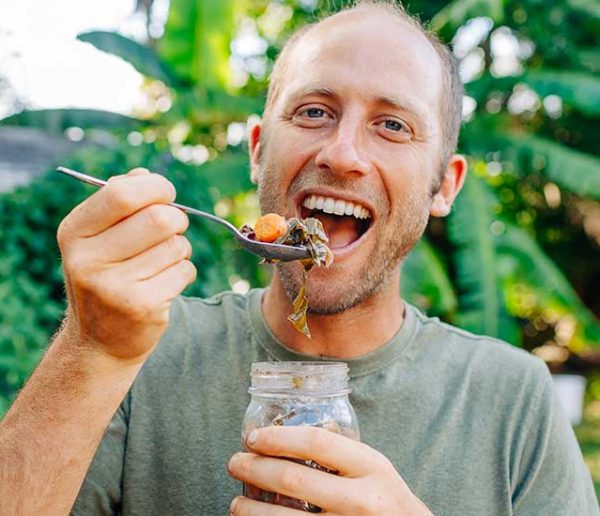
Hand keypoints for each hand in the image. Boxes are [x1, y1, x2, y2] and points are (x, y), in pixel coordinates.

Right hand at [57, 168, 195, 363]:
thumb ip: (119, 202)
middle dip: (176, 218)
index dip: (156, 187)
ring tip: (161, 261)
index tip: (166, 193)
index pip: (122, 194)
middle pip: (159, 218)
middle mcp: (88, 260)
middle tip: (172, 228)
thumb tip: (145, 175)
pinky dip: (183, 271)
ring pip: (176, 245)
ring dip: (180, 248)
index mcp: (74, 233)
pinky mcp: (143, 307)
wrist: (100, 342)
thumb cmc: (106, 276)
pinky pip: (185, 270)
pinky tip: (163, 283)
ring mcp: (114, 287)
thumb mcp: (97, 238)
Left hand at [228, 426, 432, 514]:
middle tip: (235, 463)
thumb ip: (342, 452)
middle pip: (293, 479)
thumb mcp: (375, 468)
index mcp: (372, 467)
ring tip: (236, 503)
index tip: (253, 438)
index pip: (317, 442)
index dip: (278, 438)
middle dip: (254, 469)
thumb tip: (288, 432)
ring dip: (251, 511)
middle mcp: (362, 500)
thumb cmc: (386, 500)